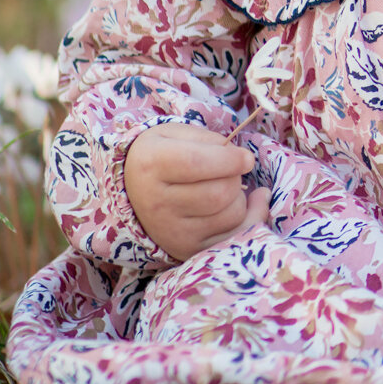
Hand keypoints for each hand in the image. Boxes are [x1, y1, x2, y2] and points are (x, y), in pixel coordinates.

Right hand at [127, 122, 268, 261]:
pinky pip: (235, 234)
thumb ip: (212, 141)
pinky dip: (247, 217)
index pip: (196, 163)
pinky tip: (240, 204)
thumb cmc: (164, 156)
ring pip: (232, 214)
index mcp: (151, 165)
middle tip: (226, 171)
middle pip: (220, 192)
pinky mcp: (188, 249)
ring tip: (220, 188)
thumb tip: (246, 162)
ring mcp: (171, 232)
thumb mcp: (177, 134)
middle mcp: (157, 203)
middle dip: (235, 177)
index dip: (230, 159)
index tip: (246, 158)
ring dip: (238, 198)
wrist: (135, 191)